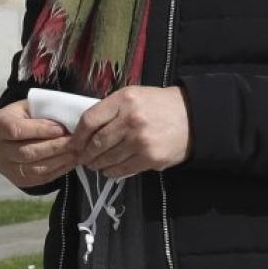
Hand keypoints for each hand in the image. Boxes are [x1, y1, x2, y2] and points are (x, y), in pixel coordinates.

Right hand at [0, 101, 78, 189]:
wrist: (9, 136)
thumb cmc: (24, 117)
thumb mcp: (29, 106)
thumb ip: (44, 111)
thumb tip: (67, 120)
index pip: (17, 130)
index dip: (40, 130)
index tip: (61, 128)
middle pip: (27, 153)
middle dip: (54, 147)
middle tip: (74, 141)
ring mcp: (6, 167)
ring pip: (34, 169)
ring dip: (58, 160)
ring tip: (76, 152)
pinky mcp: (18, 180)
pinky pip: (39, 179)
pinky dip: (58, 170)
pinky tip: (71, 161)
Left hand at [71, 86, 189, 178]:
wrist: (192, 117)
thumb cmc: (160, 105)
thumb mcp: (134, 96)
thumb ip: (112, 109)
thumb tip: (86, 131)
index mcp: (124, 99)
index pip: (89, 120)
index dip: (78, 136)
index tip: (75, 143)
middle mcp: (131, 119)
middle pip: (96, 143)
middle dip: (86, 154)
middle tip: (84, 158)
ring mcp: (140, 140)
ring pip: (107, 159)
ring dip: (98, 165)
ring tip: (97, 164)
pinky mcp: (150, 157)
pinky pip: (122, 170)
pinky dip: (112, 172)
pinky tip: (111, 169)